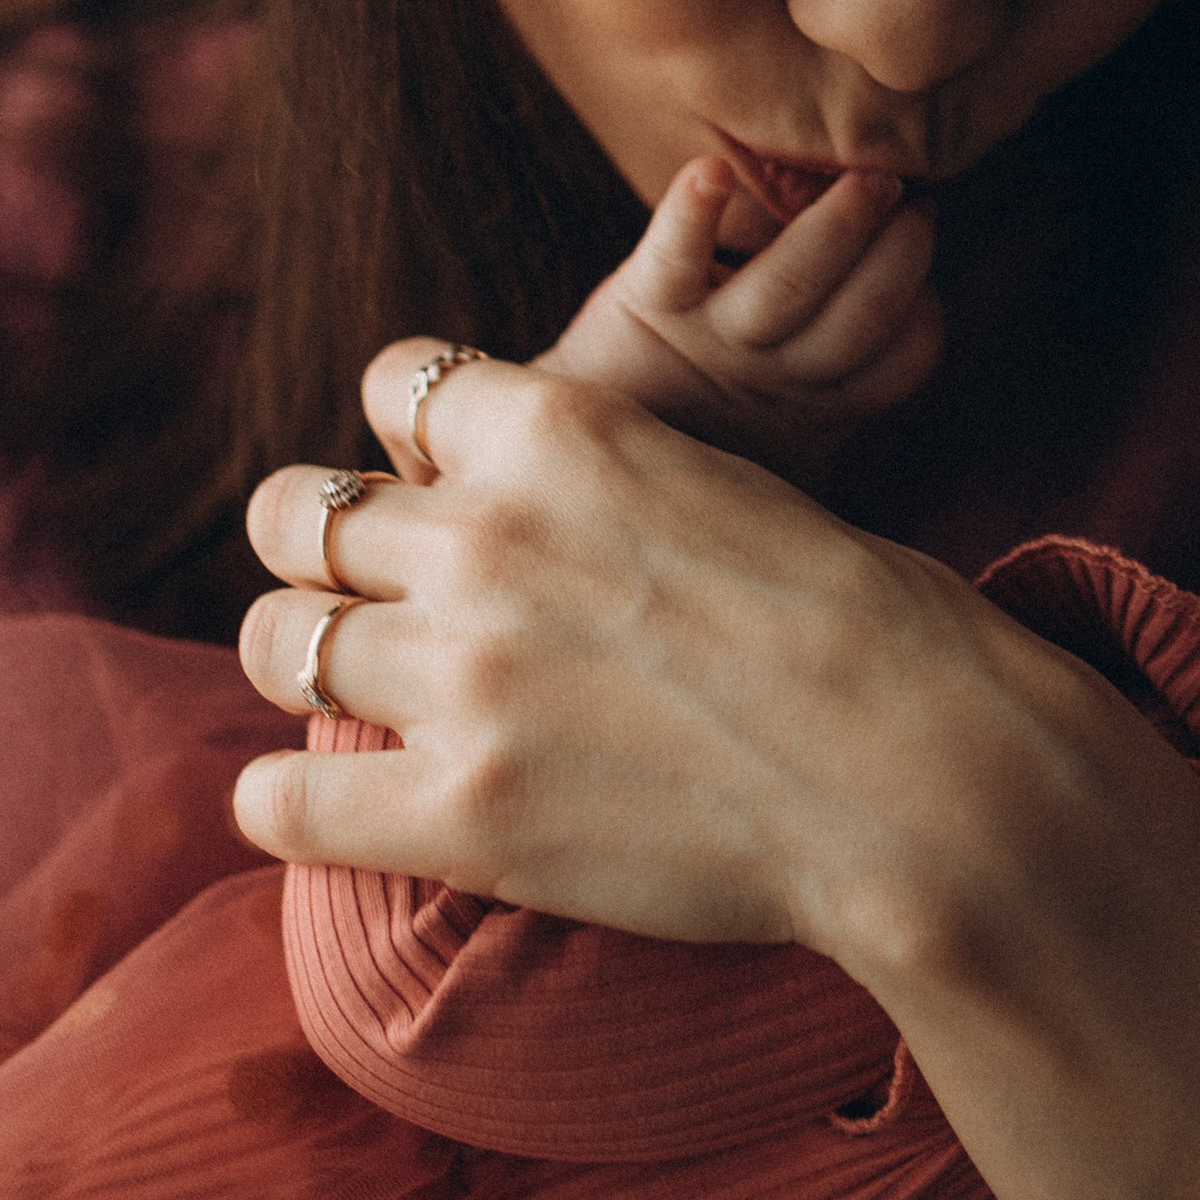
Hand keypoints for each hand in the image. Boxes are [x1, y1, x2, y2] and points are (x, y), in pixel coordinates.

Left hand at [237, 345, 1119, 956]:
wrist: (923, 767)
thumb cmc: (864, 626)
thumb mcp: (725, 484)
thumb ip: (607, 485)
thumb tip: (550, 514)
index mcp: (557, 429)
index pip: (396, 382)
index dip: (412, 438)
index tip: (439, 485)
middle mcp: (484, 538)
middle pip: (297, 513)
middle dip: (323, 551)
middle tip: (372, 601)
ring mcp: (461, 678)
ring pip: (277, 643)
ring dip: (308, 663)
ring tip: (357, 697)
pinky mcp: (462, 818)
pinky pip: (278, 805)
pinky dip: (292, 809)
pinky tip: (347, 810)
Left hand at [537, 157, 940, 480]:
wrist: (579, 441)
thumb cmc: (698, 414)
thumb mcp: (785, 418)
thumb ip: (846, 369)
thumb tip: (928, 301)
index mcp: (809, 405)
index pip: (899, 366)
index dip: (924, 313)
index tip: (930, 269)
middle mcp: (764, 379)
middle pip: (853, 323)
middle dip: (899, 257)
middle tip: (916, 205)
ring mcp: (706, 340)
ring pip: (785, 289)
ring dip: (838, 229)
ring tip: (872, 181)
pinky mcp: (644, 302)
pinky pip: (675, 257)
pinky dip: (695, 212)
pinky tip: (714, 170)